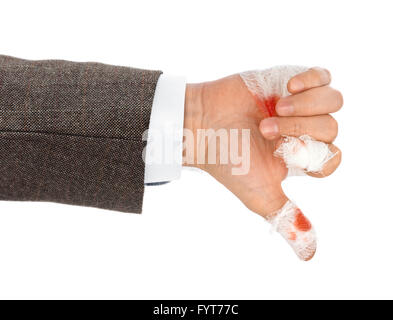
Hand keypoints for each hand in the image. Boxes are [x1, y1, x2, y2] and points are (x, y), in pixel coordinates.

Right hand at [183, 67, 342, 259]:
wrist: (201, 125)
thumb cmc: (227, 161)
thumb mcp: (259, 195)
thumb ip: (287, 219)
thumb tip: (310, 256)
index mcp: (300, 160)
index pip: (332, 159)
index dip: (312, 156)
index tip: (281, 154)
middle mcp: (303, 133)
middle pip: (331, 129)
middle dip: (299, 129)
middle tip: (265, 129)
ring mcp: (298, 106)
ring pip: (333, 103)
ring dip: (304, 106)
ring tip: (275, 108)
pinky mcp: (289, 81)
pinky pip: (324, 76)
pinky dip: (311, 80)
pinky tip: (288, 88)